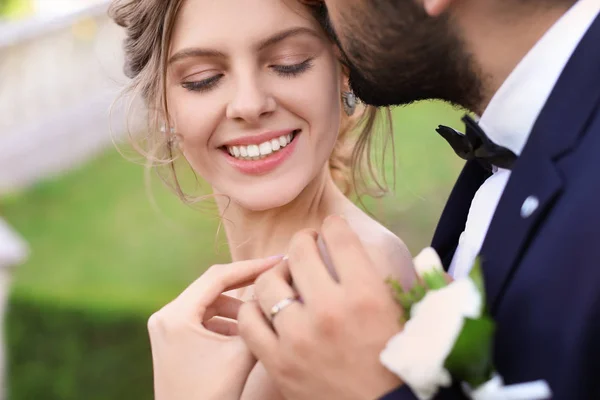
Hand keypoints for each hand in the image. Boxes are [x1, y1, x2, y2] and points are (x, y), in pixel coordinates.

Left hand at [148, 256, 282, 399]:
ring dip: (236, 306)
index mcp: (175, 315)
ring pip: (209, 303)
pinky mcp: (172, 340)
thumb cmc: (211, 395)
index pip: (218, 276)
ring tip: (262, 313)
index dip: (251, 267)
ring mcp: (166, 328)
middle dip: (245, 284)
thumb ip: (258, 320)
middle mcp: (165, 316)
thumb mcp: (241, 355)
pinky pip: (203, 319)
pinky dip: (225, 321)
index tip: (277, 260)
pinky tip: (245, 332)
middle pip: (212, 287)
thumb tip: (275, 294)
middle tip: (274, 277)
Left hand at [238, 216, 405, 399]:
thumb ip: (412, 282)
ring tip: (286, 277)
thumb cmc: (401, 363)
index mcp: (367, 295)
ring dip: (277, 273)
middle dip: (304, 241)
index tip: (331, 229)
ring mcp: (298, 337)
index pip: (338, 237)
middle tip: (308, 246)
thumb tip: (420, 254)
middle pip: (299, 252)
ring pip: (268, 282)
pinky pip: (249, 320)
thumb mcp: (411, 318)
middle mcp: (330, 311)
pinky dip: (254, 309)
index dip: (333, 226)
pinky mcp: (277, 362)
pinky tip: (268, 309)